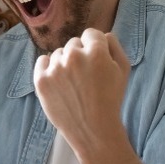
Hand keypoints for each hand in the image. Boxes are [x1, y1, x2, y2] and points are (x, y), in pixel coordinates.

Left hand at [33, 29, 129, 153]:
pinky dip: (48, 67)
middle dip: (80, 55)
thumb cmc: (111, 99)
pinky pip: (41, 61)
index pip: (91, 34)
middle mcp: (73, 57)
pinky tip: (58, 80)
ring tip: (74, 83)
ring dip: (64, 63)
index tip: (96, 61)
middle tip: (86, 76)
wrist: (93, 129)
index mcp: (96, 52)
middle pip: (74, 43)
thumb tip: (103, 34)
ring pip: (58, 53)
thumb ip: (114, 46)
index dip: (95, 47)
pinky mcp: (41, 80)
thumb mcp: (123, 70)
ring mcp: (55, 68)